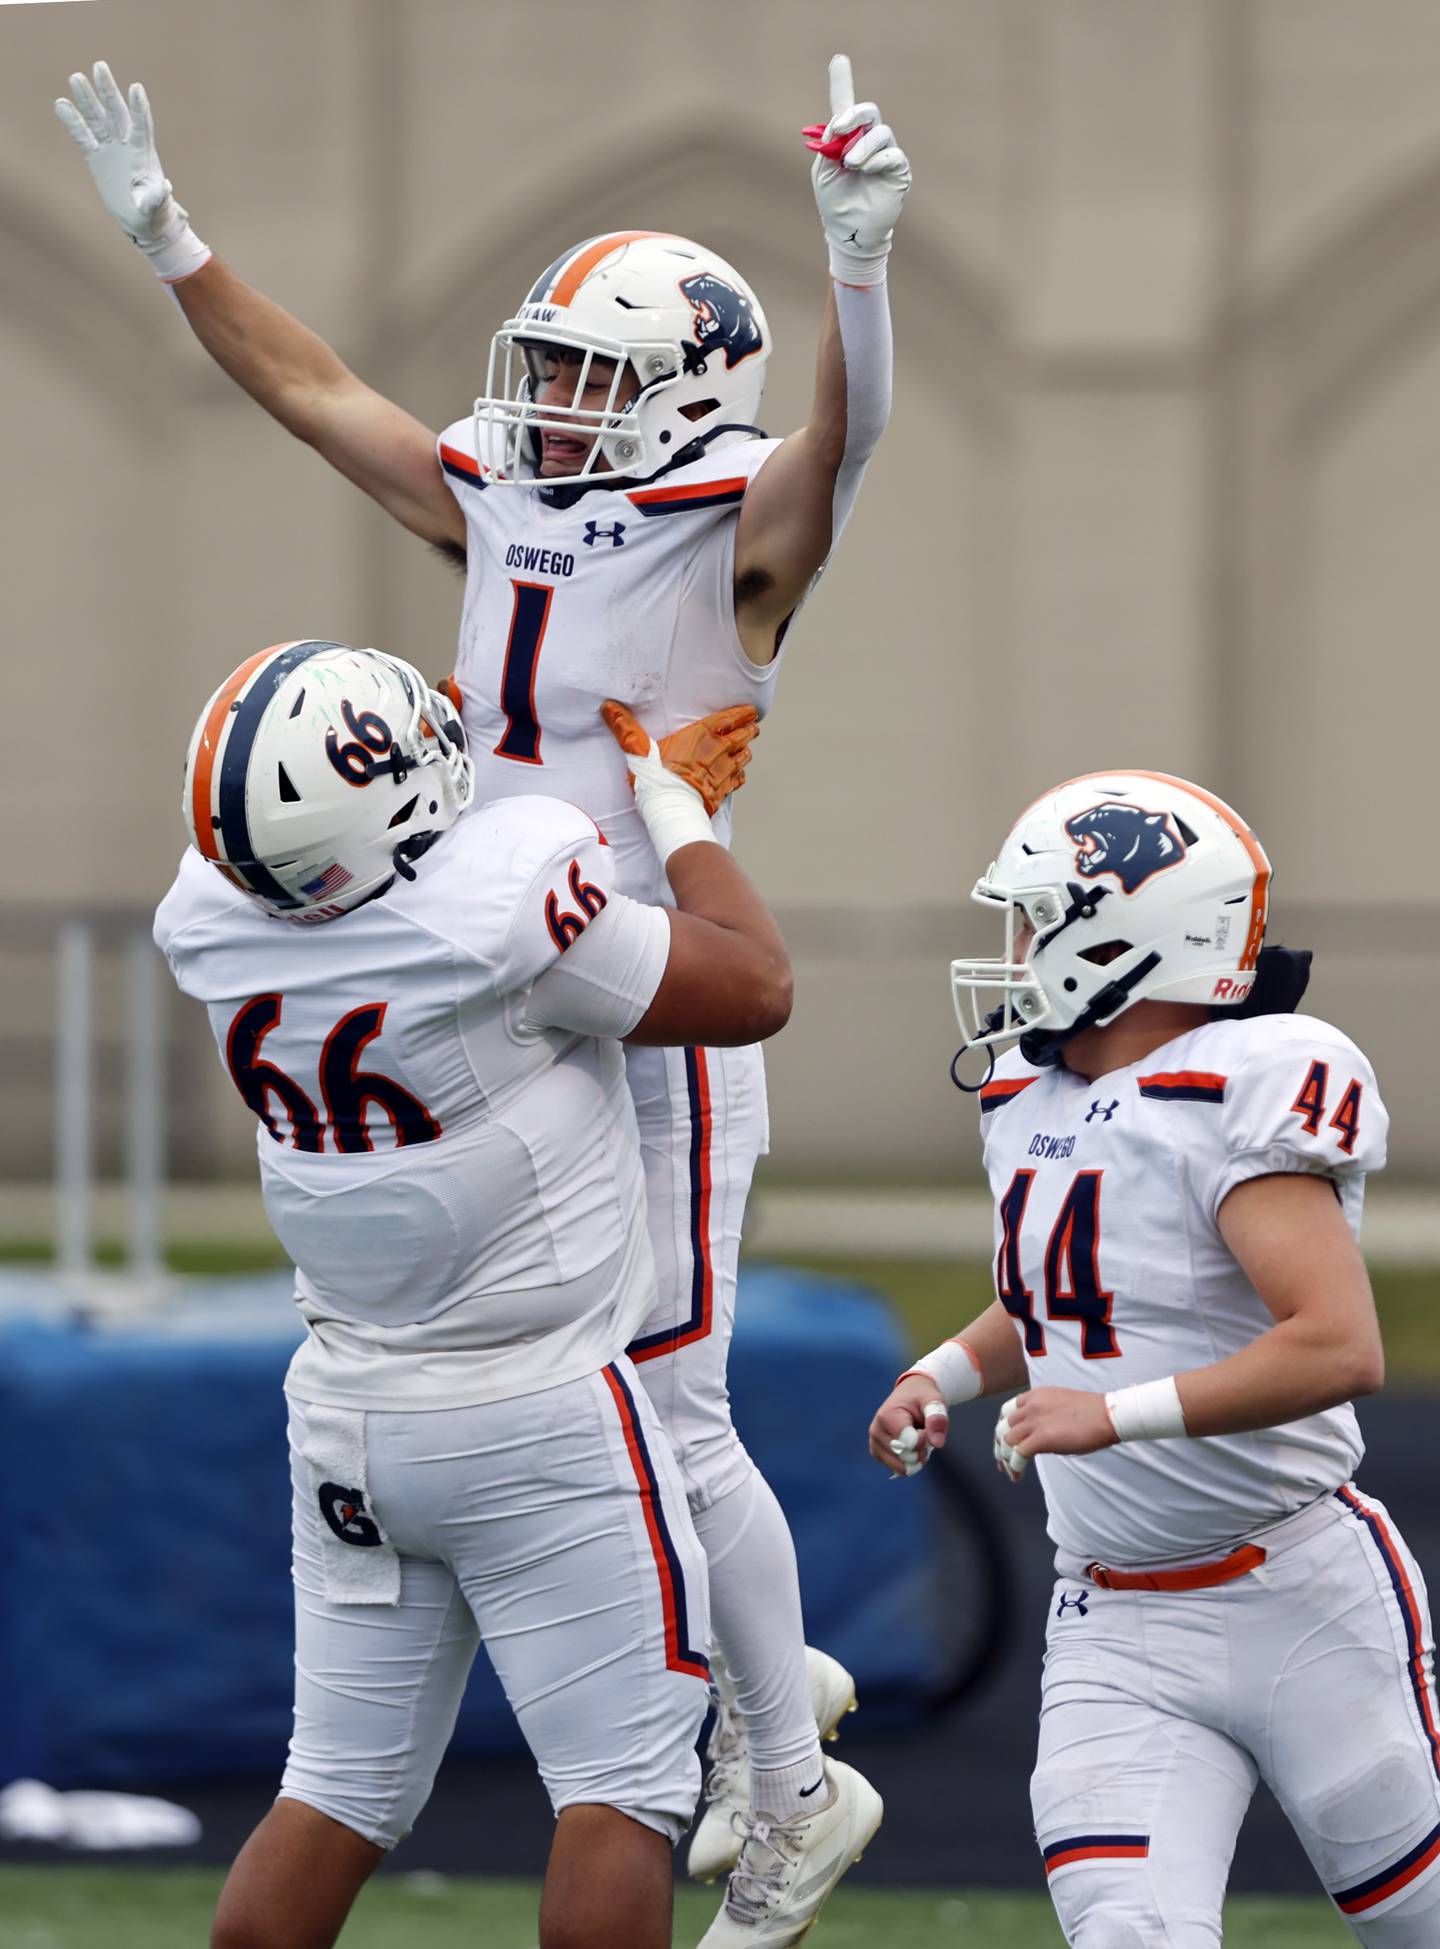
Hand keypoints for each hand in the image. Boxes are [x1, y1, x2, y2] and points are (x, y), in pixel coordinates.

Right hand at [56, 61, 178, 245]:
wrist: (141, 221)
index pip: (140, 126)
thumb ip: (157, 197)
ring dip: (87, 100)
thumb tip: (165, 187)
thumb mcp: (157, 208)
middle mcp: (126, 146)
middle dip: (108, 91)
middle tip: (99, 67)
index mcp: (143, 155)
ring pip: (98, 120)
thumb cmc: (154, 214)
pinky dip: (72, 122)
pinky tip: (60, 104)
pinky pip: (82, 136)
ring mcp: (110, 150)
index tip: (136, 87)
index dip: (138, 108)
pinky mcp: (96, 158)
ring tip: (76, 77)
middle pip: (117, 113)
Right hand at [602, 702, 757, 815]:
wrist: (671, 812)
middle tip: (753, 727)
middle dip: (748, 731)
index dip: (741, 714)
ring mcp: (721, 773)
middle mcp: (715, 752)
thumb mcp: (637, 750)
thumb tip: (607, 706)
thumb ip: (625, 728)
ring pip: (742, 758)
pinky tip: (738, 775)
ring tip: (746, 748)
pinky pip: (737, 780)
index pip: (727, 720)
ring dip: (746, 752)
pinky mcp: (721, 791)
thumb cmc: (656, 779)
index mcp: (699, 737)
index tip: (750, 711)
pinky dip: (740, 775)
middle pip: (741, 737)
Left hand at [803, 54, 910, 278]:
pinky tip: (866, 171)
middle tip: (839, 130)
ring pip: (881, 133)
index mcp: (847, 138)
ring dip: (862, 147)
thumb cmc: (834, 202)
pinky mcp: (898, 170)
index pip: (846, 104)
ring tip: (851, 165)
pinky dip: (876, 160)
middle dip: (854, 115)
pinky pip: (892, 154)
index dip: (842, 81)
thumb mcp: (823, 170)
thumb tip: (840, 127)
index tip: (838, 59)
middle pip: (869, 111)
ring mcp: (885, 154)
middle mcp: (868, 141)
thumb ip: (829, 145)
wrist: (847, 232)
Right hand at [868, 1374, 949, 1478]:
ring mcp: (874, 1443)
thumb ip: (937, 1418)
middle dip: (921, 1450)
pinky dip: (907, 1461)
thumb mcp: (934, 1400)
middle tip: (922, 1432)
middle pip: (905, 1458)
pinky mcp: (876, 1452)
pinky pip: (896, 1467)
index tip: (927, 1428)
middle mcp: (876, 1431)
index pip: (910, 1444)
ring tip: (915, 1438)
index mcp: (887, 1416)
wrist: (909, 1393)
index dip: (925, 1440)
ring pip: (901, 1467)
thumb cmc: (921, 1396)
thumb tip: (937, 1443)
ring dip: (915, 1457)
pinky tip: (908, 1444)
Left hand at [997, 1388, 1118, 1473]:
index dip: (1003, 1428)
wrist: (1108, 1415)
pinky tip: (1018, 1474)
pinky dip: (1014, 1466)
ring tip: (1011, 1471)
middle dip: (1000, 1445)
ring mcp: (1034, 1421)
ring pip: (1007, 1441)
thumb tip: (1037, 1434)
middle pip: (1003, 1427)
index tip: (1003, 1442)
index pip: (1007, 1412)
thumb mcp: (1060, 1404)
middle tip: (1002, 1461)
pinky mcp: (1041, 1438)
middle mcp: (1030, 1405)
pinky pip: (1018, 1454)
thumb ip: (1043, 1415)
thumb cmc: (1092, 1413)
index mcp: (1035, 1395)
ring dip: (1006, 1458)